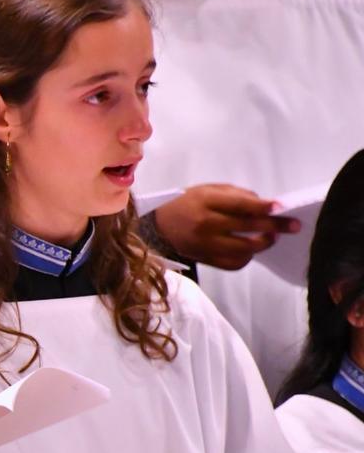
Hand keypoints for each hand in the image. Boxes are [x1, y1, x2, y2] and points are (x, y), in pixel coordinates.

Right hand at [153, 184, 299, 269]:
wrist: (160, 225)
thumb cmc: (188, 203)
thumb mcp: (208, 190)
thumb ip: (235, 195)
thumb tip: (264, 206)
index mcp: (205, 201)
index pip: (240, 205)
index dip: (263, 207)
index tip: (280, 207)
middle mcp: (205, 223)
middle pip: (246, 226)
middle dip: (274, 226)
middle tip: (292, 226)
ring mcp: (205, 243)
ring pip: (244, 248)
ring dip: (263, 243)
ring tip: (272, 237)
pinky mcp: (205, 258)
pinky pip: (233, 262)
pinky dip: (247, 257)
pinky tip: (250, 250)